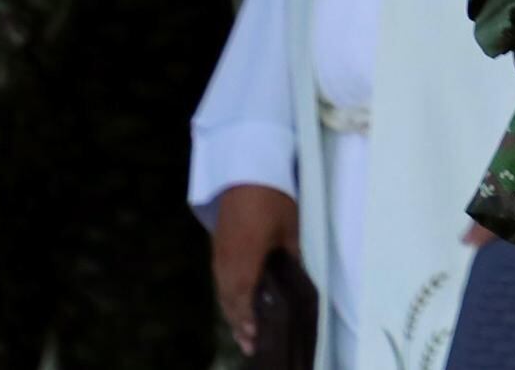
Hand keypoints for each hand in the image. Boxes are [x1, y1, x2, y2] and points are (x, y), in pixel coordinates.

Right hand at [213, 183, 299, 348]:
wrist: (245, 171)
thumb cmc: (273, 198)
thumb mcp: (290, 227)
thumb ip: (292, 256)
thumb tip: (297, 278)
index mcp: (245, 258)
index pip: (243, 298)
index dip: (247, 320)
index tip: (253, 337)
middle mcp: (227, 261)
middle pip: (229, 299)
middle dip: (238, 323)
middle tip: (249, 344)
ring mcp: (219, 253)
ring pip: (222, 290)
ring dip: (231, 311)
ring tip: (242, 331)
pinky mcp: (218, 246)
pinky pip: (220, 279)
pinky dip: (227, 295)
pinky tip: (235, 302)